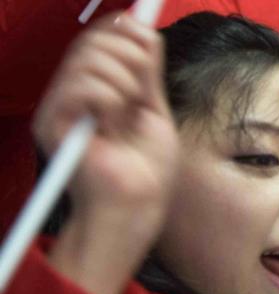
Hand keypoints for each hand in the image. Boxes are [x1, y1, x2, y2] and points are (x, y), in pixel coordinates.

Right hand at [34, 13, 177, 293]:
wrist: (137, 206)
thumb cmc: (146, 171)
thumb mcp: (153, 109)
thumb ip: (146, 72)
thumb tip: (142, 30)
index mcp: (96, 88)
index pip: (99, 38)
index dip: (125, 31)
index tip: (149, 45)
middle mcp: (72, 94)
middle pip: (91, 41)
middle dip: (128, 55)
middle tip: (142, 89)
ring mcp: (60, 107)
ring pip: (87, 58)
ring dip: (122, 80)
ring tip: (127, 112)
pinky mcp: (52, 123)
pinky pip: (78, 85)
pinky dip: (107, 96)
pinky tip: (112, 121)